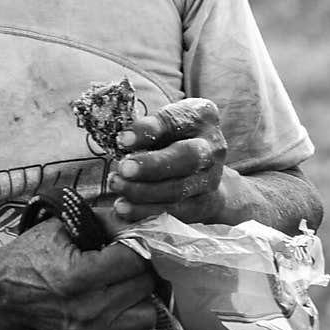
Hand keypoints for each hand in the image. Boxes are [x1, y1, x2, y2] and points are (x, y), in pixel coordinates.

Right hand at [0, 217, 156, 329]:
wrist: (2, 294)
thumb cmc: (30, 256)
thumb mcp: (61, 226)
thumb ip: (103, 220)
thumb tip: (137, 221)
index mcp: (79, 276)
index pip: (136, 260)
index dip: (137, 245)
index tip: (130, 242)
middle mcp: (88, 310)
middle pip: (145, 286)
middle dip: (140, 269)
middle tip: (125, 261)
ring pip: (147, 314)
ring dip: (139, 296)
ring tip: (121, 284)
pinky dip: (123, 316)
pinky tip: (105, 303)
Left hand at [108, 97, 227, 224]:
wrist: (202, 170)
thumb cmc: (173, 137)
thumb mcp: (161, 122)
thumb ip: (146, 129)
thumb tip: (125, 141)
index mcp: (201, 116)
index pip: (176, 120)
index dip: (148, 131)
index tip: (123, 140)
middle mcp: (213, 147)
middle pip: (187, 158)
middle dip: (152, 166)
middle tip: (122, 169)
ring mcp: (211, 179)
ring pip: (178, 190)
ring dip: (143, 191)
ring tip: (117, 186)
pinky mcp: (203, 205)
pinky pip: (174, 213)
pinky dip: (146, 212)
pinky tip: (124, 209)